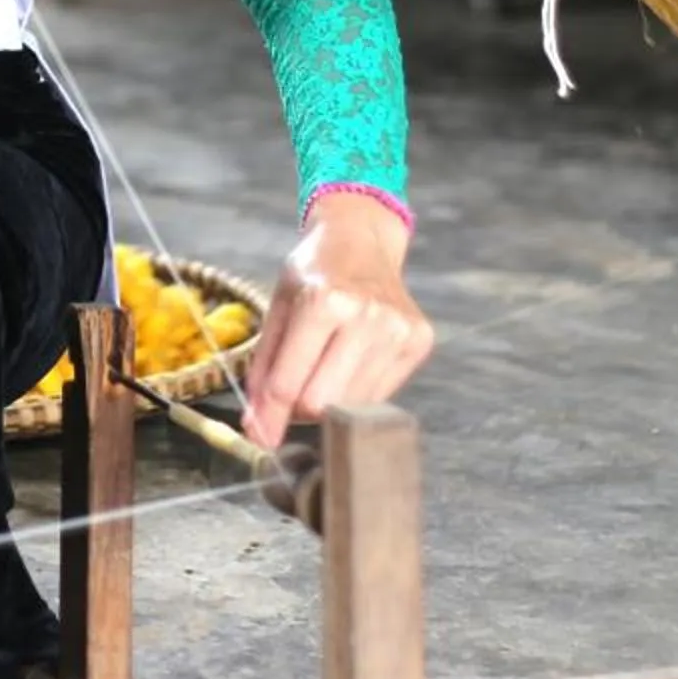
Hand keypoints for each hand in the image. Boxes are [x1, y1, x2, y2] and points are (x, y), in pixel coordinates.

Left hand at [240, 189, 432, 446]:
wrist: (362, 240)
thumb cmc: (314, 272)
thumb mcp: (278, 307)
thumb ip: (265, 368)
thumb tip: (258, 428)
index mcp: (324, 301)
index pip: (290, 384)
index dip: (269, 417)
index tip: (260, 437)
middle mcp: (367, 316)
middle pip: (323, 402)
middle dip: (299, 411)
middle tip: (291, 398)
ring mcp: (398, 330)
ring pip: (353, 406)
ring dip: (330, 402)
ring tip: (322, 372)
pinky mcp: (419, 341)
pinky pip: (381, 395)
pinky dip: (358, 391)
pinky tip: (351, 363)